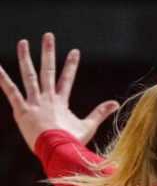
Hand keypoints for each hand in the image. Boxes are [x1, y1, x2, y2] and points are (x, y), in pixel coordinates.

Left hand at [0, 33, 118, 151]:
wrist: (58, 150)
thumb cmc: (72, 142)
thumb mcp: (88, 126)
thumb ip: (100, 113)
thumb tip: (116, 103)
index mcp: (61, 102)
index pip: (67, 79)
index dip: (71, 65)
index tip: (75, 51)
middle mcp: (47, 98)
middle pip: (48, 70)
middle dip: (48, 52)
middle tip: (48, 36)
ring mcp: (34, 102)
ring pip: (29, 76)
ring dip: (26, 58)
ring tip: (23, 42)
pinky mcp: (22, 109)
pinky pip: (11, 91)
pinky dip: (3, 79)